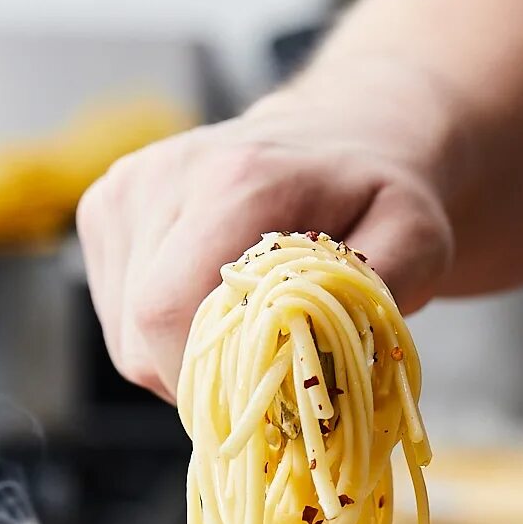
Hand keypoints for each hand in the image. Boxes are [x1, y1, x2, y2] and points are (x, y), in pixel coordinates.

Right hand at [78, 99, 453, 402]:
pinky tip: (211, 301)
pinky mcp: (105, 206)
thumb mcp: (416, 240)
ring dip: (181, 357)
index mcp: (235, 180)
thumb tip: (323, 353)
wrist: (341, 132)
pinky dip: (161, 334)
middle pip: (139, 333)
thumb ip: (377, 293)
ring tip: (243, 324)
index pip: (165, 311)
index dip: (205, 376)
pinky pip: (116, 313)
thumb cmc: (377, 196)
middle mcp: (164, 174)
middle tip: (263, 367)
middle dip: (200, 375)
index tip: (263, 391)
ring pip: (123, 334)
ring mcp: (125, 188)